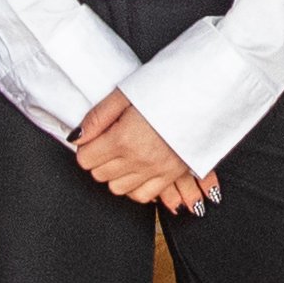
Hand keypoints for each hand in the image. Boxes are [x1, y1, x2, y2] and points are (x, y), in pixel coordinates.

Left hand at [71, 88, 210, 214]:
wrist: (206, 91)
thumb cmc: (167, 86)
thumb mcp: (126, 93)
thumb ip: (98, 117)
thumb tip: (76, 137)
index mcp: (124, 138)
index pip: (85, 159)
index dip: (87, 146)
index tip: (95, 136)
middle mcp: (139, 159)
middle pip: (100, 175)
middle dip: (99, 159)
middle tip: (109, 141)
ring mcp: (157, 170)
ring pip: (119, 189)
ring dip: (116, 174)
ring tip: (124, 154)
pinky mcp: (172, 174)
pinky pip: (143, 196)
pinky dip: (136, 186)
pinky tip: (138, 169)